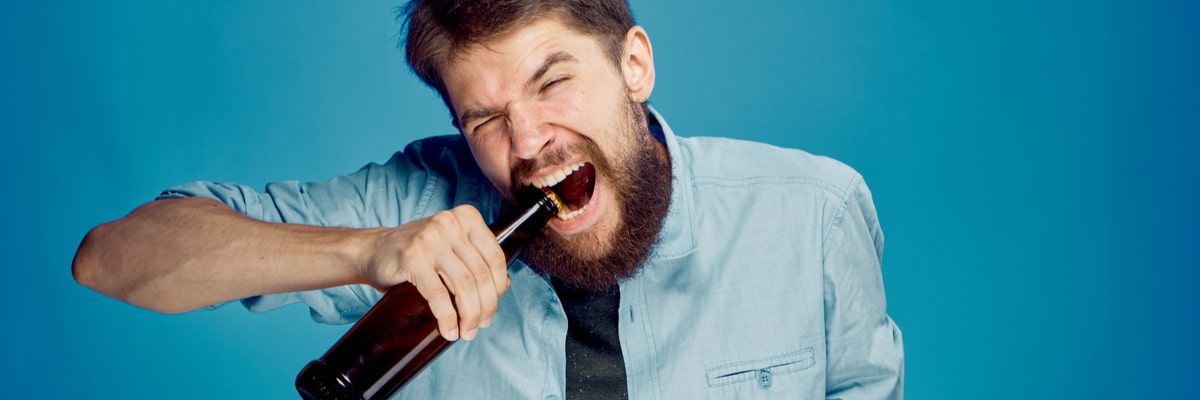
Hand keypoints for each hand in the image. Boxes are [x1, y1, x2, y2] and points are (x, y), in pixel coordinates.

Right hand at [360, 205, 508, 340]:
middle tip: (479, 326)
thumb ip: (476, 259)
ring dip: (469, 315)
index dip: (498, 288)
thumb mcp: (450, 248)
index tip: (492, 307)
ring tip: (466, 331)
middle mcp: (450, 223)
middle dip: (485, 307)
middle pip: (481, 274)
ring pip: (464, 286)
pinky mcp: (412, 258)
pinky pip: (438, 295)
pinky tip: (449, 329)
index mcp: (466, 217)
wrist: (371, 250)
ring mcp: (430, 238)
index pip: (495, 257)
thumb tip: (505, 284)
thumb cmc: (415, 252)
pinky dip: (447, 317)